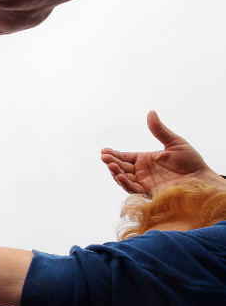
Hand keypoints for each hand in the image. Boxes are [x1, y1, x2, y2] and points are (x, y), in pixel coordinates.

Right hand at [101, 111, 223, 194]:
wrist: (202, 178)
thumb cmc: (191, 161)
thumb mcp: (174, 142)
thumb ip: (160, 131)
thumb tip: (151, 112)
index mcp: (144, 160)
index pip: (124, 157)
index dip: (113, 154)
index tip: (104, 151)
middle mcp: (141, 172)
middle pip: (121, 167)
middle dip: (111, 163)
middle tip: (105, 157)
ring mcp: (144, 182)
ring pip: (124, 179)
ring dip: (115, 172)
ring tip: (111, 166)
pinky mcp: (149, 192)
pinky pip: (133, 189)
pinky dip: (125, 183)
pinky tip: (120, 176)